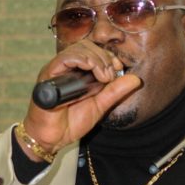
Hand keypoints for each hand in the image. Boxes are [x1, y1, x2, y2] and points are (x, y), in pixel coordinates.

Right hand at [19, 39, 141, 157]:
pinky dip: (82, 60)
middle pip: (87, 46)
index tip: (118, 68)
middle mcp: (66, 68)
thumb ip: (115, 92)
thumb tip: (136, 79)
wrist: (52, 139)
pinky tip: (92, 71)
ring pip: (78, 49)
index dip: (108, 55)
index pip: (94, 50)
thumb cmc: (70, 123)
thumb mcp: (99, 106)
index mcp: (77, 72)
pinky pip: (65, 58)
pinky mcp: (49, 75)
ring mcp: (57, 70)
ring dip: (96, 59)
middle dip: (104, 57)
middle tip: (110, 76)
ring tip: (103, 77)